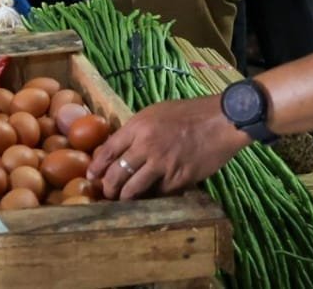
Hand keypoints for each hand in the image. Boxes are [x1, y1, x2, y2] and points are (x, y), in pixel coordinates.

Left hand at [88, 96, 248, 199]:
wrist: (220, 120)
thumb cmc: (188, 113)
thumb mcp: (155, 113)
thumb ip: (136, 130)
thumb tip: (121, 147)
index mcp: (138, 127)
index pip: (108, 150)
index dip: (97, 166)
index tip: (92, 175)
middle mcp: (146, 146)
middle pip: (117, 173)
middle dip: (108, 187)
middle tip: (107, 193)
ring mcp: (163, 164)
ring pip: (134, 188)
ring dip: (126, 197)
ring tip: (123, 200)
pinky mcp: (179, 178)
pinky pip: (159, 193)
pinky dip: (152, 197)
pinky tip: (148, 199)